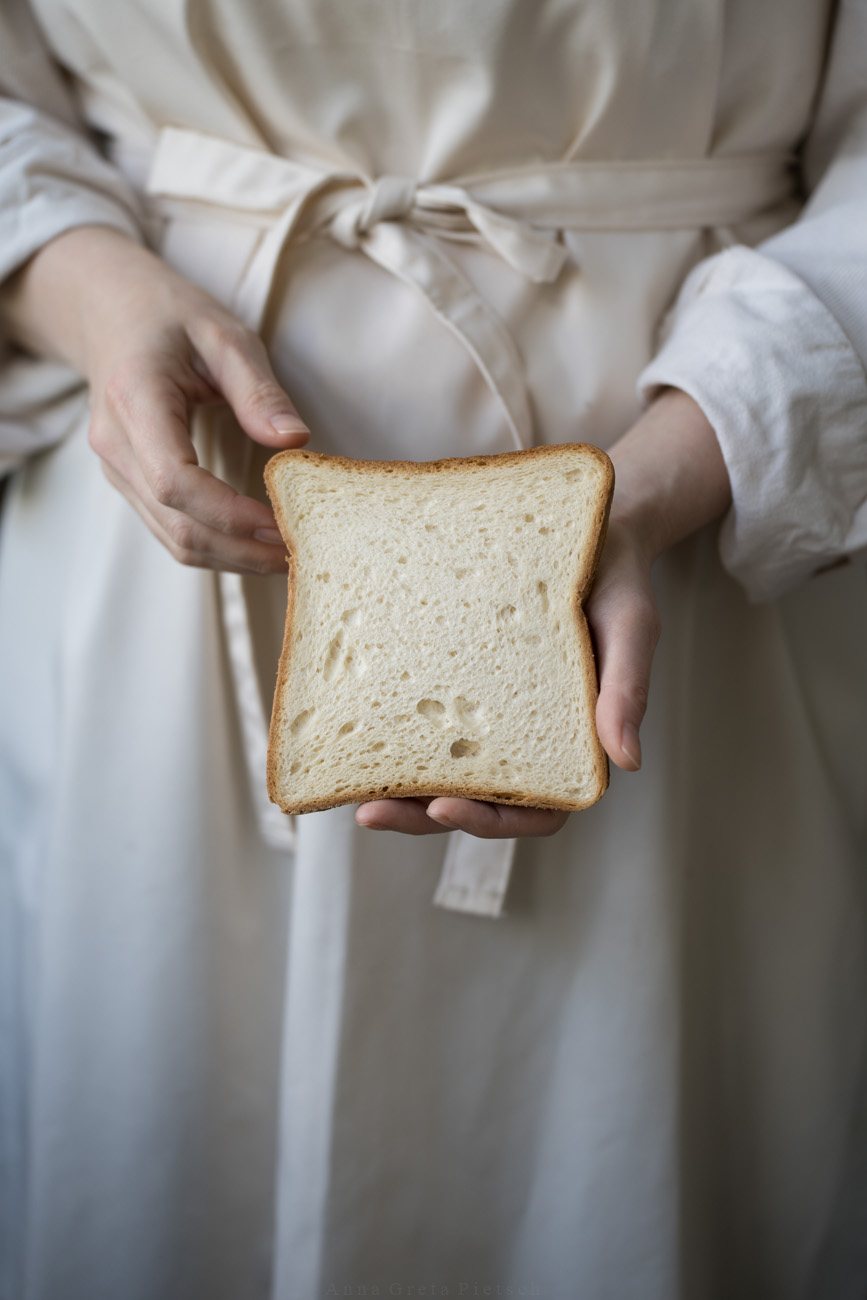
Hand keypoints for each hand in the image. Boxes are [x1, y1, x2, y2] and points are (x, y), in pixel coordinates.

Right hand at [0, 226, 308, 573]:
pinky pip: (170, 530)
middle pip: (177, 525)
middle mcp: (115, 444)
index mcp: (134, 398)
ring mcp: (117, 468)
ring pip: (173, 539)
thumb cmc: (169, 317)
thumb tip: (295, 439)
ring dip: (231, 558)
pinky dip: (215, 547)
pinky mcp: (128, 481)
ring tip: (284, 559)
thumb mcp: (224, 335)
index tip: (283, 526)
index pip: (174, 480)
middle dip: (241, 551)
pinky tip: (254, 544)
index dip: (230, 514)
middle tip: (299, 557)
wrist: (109, 311)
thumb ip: (258, 390)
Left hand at [356, 388, 730, 837]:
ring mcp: (486, 712)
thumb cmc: (616, 579)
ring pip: (439, 769)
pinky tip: (348, 719)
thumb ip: (628, 690)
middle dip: (419, 813)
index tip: (445, 805)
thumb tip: (626, 762)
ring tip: (348, 785)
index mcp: (572, 743)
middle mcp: (523, 738)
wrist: (592, 527)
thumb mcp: (631, 627)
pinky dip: (389, 727)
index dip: (492, 821)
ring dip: (395, 785)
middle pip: (474, 800)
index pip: (537, 808)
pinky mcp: (456, 677)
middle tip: (370, 810)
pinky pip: (421, 715)